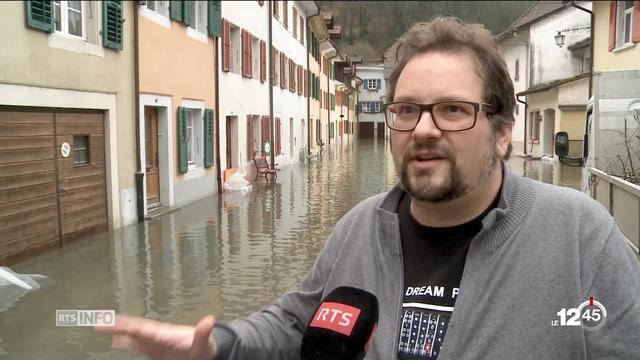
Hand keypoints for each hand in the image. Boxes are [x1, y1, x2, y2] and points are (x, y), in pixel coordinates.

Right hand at [94, 315, 216, 359]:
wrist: (205, 351)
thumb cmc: (203, 348)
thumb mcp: (204, 343)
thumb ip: (203, 333)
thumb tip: (210, 320)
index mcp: (164, 334)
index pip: (141, 328)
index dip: (126, 325)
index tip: (111, 321)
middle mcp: (156, 336)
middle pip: (133, 329)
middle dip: (116, 325)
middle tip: (97, 323)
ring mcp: (154, 342)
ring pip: (132, 336)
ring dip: (118, 331)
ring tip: (100, 328)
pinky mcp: (155, 349)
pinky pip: (137, 345)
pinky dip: (125, 342)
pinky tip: (116, 342)